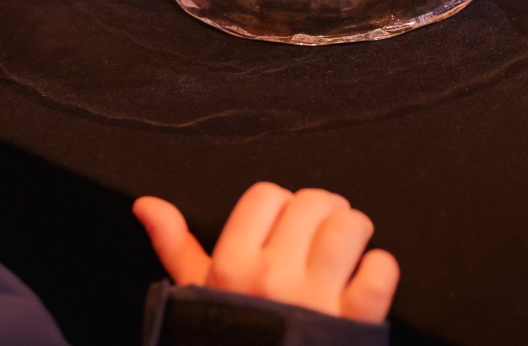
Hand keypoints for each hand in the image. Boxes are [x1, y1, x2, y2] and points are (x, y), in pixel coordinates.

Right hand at [133, 182, 398, 322]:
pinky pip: (380, 270)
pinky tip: (365, 279)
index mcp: (232, 266)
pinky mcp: (355, 322)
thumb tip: (147, 205)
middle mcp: (272, 277)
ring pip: (349, 226)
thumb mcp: (197, 297)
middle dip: (323, 212)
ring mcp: (315, 299)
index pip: (266, 195)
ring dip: (355, 231)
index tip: (285, 226)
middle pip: (312, 202)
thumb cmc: (229, 340)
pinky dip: (380, 268)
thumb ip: (175, 246)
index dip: (281, 205)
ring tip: (348, 247)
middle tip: (321, 234)